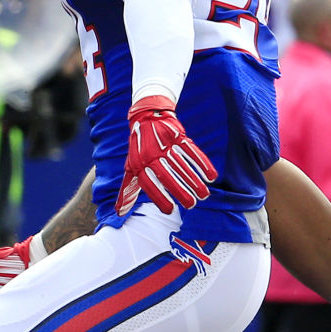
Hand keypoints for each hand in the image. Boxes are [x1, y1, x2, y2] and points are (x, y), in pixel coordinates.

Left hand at [117, 96, 217, 215]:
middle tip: (192, 205)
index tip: (171, 210)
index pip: (149, 184)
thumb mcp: (130, 168)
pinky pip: (191, 151)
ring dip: (194, 181)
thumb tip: (119, 213)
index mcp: (139, 164)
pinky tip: (211, 176)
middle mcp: (150, 155)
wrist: (146, 118)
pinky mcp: (177, 135)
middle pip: (167, 176)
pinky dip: (202, 164)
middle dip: (180, 191)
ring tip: (204, 195)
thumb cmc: (139, 150)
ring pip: (181, 166)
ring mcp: (164, 144)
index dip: (159, 197)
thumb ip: (127, 190)